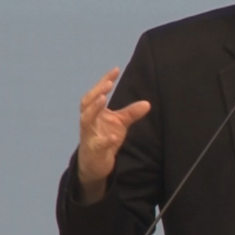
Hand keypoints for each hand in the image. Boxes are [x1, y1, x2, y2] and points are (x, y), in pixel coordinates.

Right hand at [77, 67, 150, 203]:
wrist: (94, 164)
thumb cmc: (105, 138)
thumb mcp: (119, 124)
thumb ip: (131, 113)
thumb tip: (148, 103)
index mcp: (94, 113)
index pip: (97, 93)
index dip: (104, 81)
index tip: (116, 70)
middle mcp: (88, 122)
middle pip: (86, 103)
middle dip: (96, 92)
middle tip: (108, 83)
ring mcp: (89, 136)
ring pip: (86, 120)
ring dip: (94, 109)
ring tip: (103, 99)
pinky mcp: (94, 151)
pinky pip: (98, 144)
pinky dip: (105, 140)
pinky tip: (114, 137)